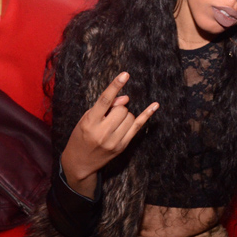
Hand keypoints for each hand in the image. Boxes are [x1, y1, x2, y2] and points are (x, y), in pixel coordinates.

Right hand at [61, 72, 158, 197]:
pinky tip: (155, 105)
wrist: (80, 162)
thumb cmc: (81, 137)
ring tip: (114, 122)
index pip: (105, 100)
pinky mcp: (123, 146)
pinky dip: (147, 115)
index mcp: (90, 122)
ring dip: (125, 115)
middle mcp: (103, 132)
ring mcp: (114, 141)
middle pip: (121, 109)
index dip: (115, 86)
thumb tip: (126, 98)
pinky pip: (138, 127)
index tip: (125, 75)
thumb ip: (105, 108)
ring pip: (130, 117)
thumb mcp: (86, 119)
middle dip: (118, 108)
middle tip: (109, 115)